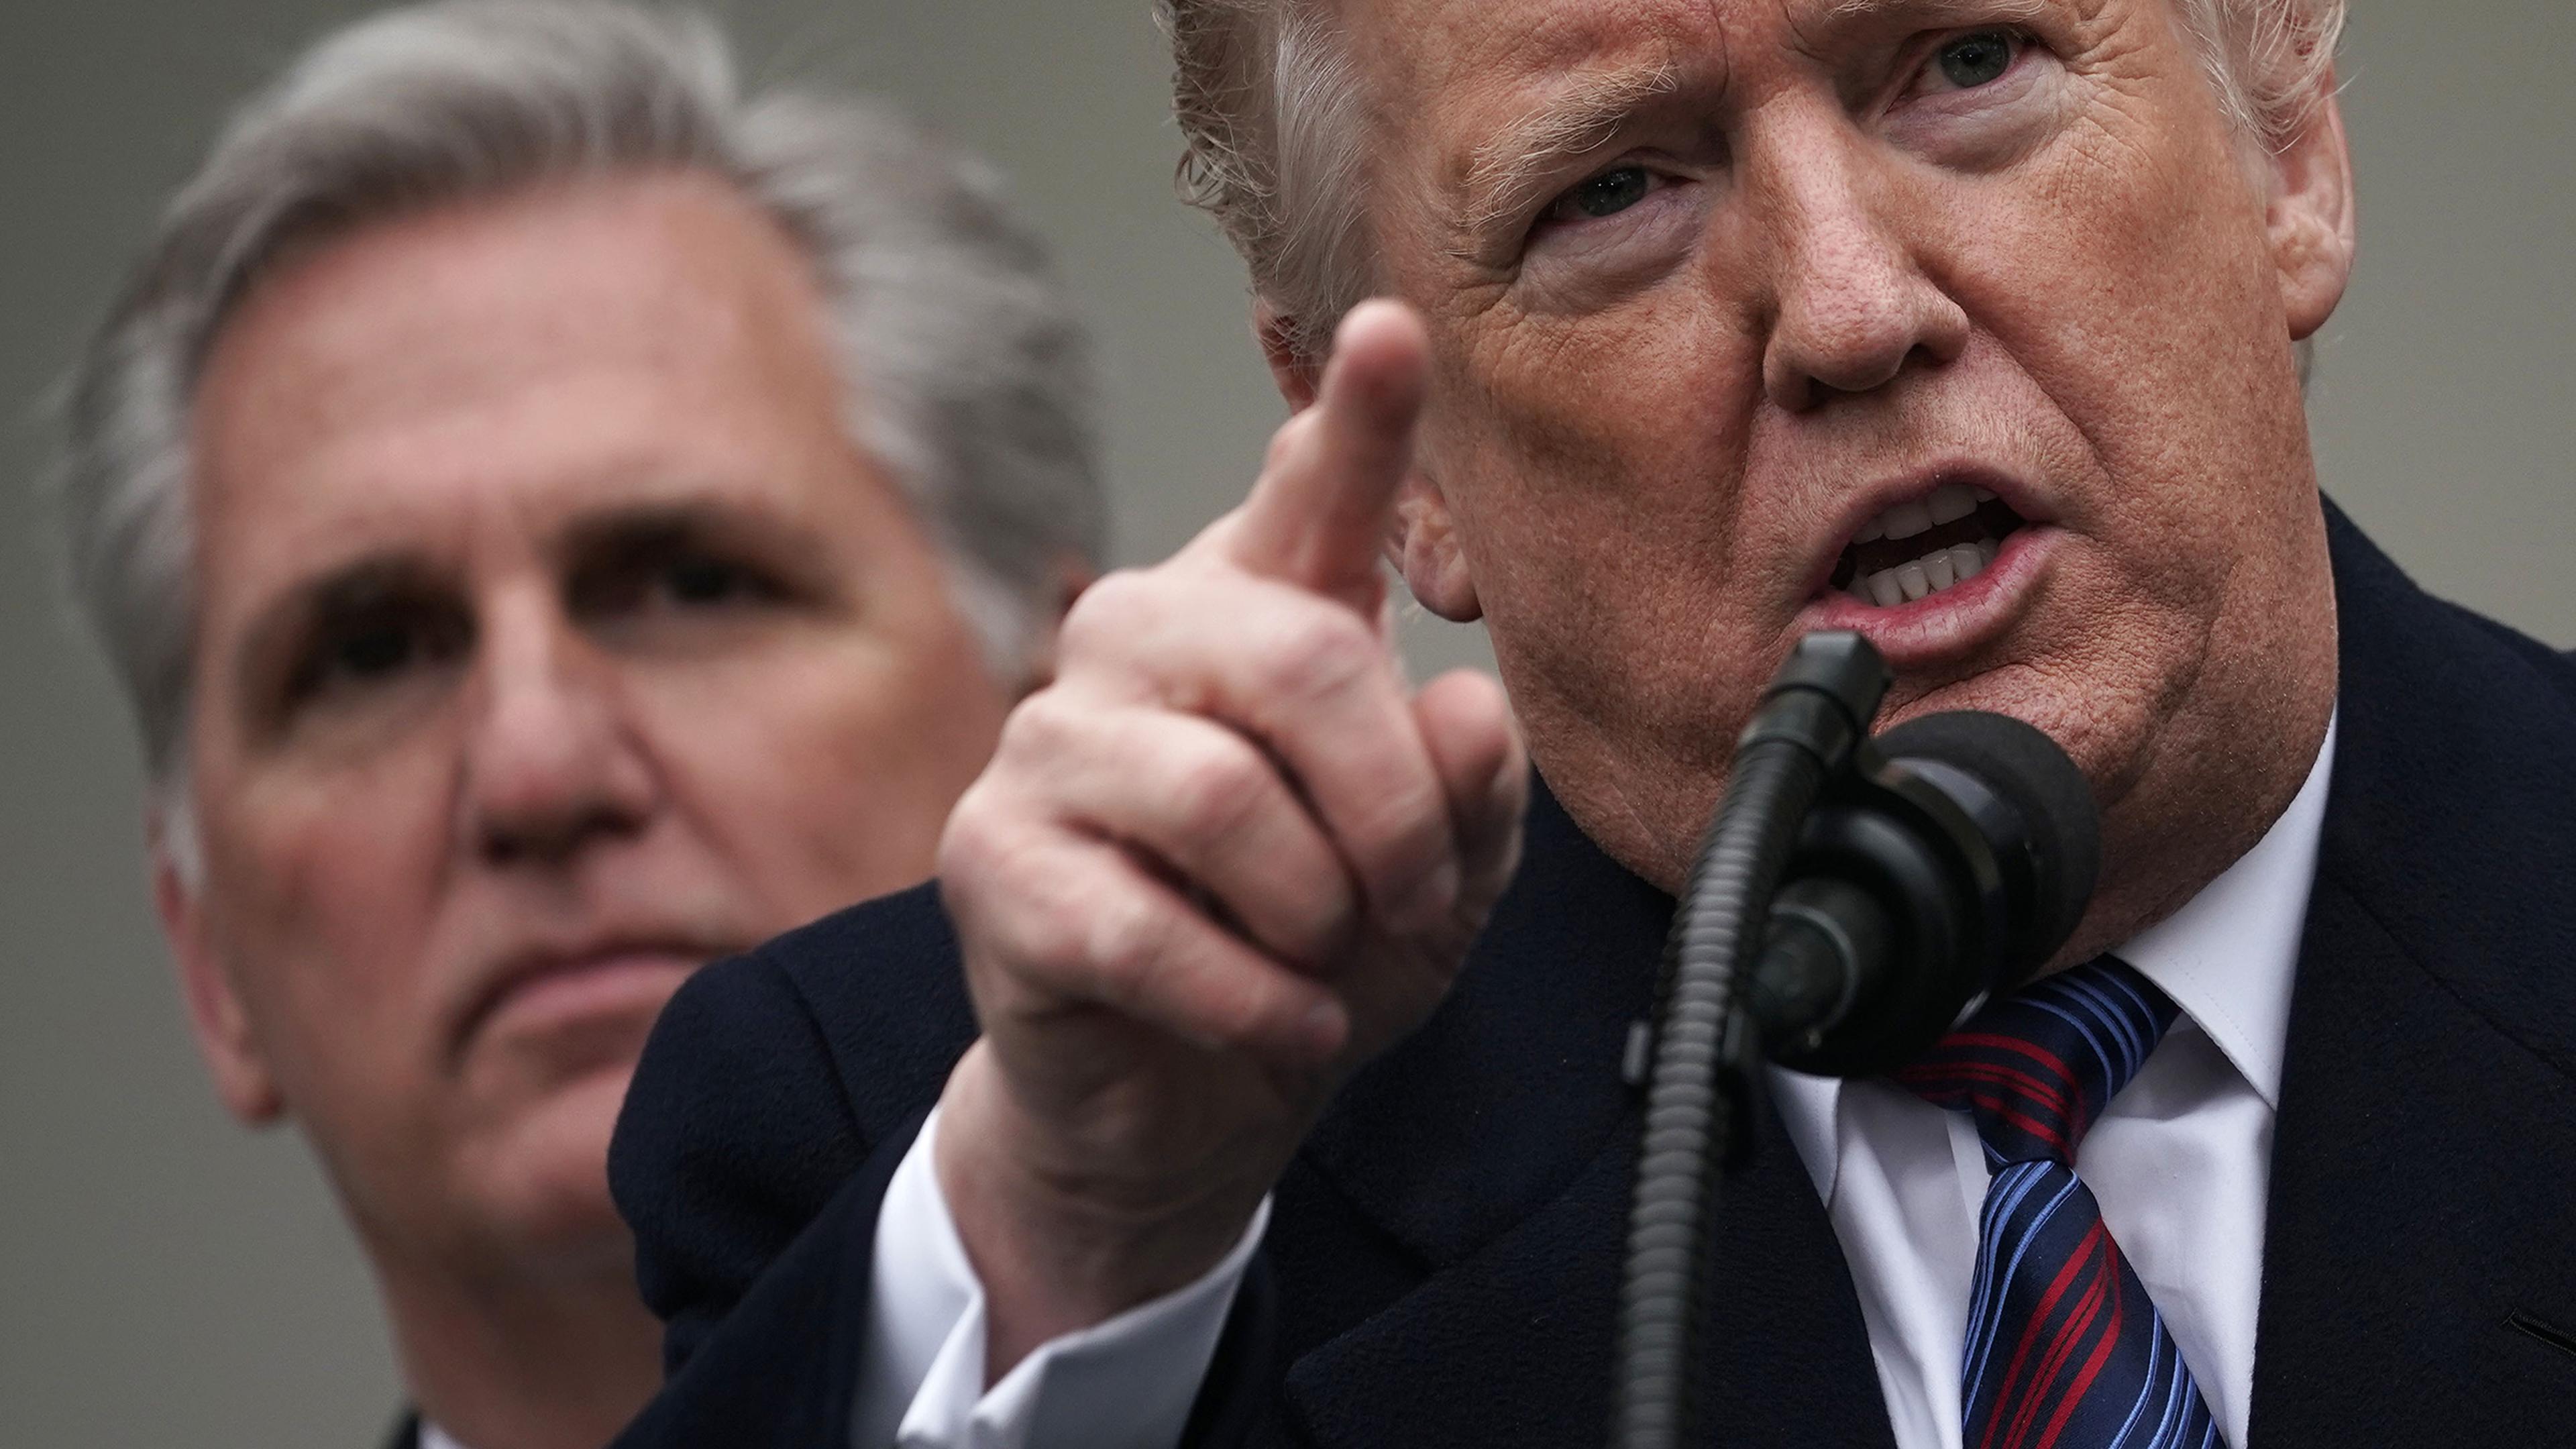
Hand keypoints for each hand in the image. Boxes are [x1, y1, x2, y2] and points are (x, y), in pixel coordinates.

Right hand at [931, 300, 1527, 1376]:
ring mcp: (1051, 744)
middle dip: (1392, 809)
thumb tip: (1466, 708)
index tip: (1394, 332)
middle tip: (1413, 904)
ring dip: (1315, 912)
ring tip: (1326, 965)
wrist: (1185, 1102)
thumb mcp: (1439, 881)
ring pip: (1221, 796)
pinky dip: (1249, 998)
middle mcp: (1142, 643)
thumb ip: (1469, 789)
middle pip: (1297, 658)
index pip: (1309, 501)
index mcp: (1258, 618)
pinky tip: (1282, 1023)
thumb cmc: (1311, 952)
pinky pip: (1143, 924)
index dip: (1357, 419)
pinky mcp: (991, 862)